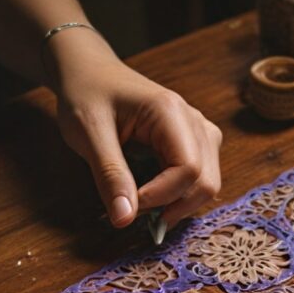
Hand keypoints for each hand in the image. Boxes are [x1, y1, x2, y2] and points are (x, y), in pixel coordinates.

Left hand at [45, 29, 222, 229]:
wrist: (89, 72)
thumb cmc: (86, 95)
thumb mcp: (89, 134)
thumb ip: (110, 176)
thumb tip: (124, 220)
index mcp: (170, 112)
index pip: (188, 169)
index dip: (162, 196)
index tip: (130, 206)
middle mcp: (194, 121)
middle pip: (206, 181)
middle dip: (174, 205)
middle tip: (137, 212)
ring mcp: (199, 132)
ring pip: (207, 183)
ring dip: (180, 204)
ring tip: (144, 205)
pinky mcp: (194, 143)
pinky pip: (199, 178)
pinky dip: (179, 196)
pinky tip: (153, 195)